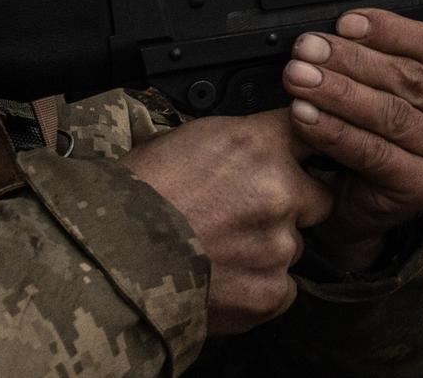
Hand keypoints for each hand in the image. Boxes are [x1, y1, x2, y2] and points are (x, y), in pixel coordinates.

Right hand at [120, 111, 335, 335]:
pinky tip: (222, 278)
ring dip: (268, 248)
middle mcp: (278, 191)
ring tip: (218, 250)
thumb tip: (260, 145)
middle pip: (317, 198)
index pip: (311, 132)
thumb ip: (240, 142)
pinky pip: (282, 288)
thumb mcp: (185, 140)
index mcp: (256, 145)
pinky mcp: (269, 291)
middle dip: (292, 207)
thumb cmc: (133, 197)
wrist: (106, 257)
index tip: (306, 156)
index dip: (308, 146)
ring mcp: (277, 245)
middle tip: (246, 216)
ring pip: (294, 246)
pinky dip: (258, 286)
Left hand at [283, 10, 422, 271]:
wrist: (363, 210)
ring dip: (339, 92)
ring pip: (391, 113)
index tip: (345, 23)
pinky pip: (374, 152)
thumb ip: (370, 66)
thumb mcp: (380, 95)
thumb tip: (327, 38)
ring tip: (300, 79)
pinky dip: (335, 132)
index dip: (390, 30)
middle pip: (408, 78)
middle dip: (351, 59)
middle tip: (308, 50)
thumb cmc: (372, 143)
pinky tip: (306, 118)